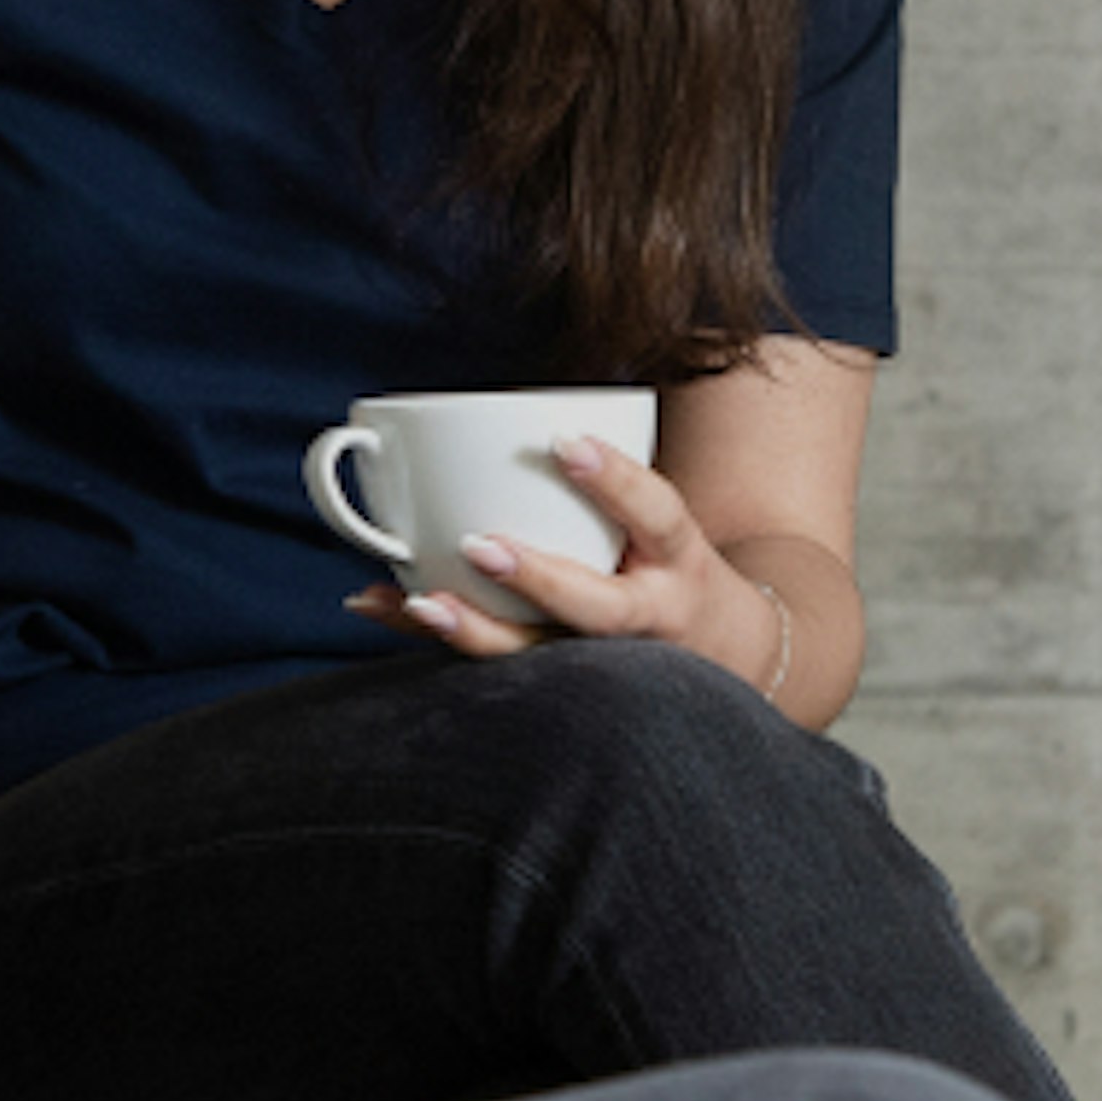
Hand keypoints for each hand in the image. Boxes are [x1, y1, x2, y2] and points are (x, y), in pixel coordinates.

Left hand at [355, 430, 769, 682]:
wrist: (721, 654)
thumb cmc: (664, 564)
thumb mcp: (660, 519)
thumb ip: (605, 480)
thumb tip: (498, 415)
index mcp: (676, 558)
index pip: (655, 513)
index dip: (615, 480)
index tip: (562, 442)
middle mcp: (647, 618)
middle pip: (599, 610)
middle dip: (539, 581)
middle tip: (479, 544)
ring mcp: (607, 663)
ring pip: (543, 657)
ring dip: (476, 630)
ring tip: (422, 600)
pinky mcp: (563, 685)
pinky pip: (494, 668)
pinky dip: (430, 639)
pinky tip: (380, 605)